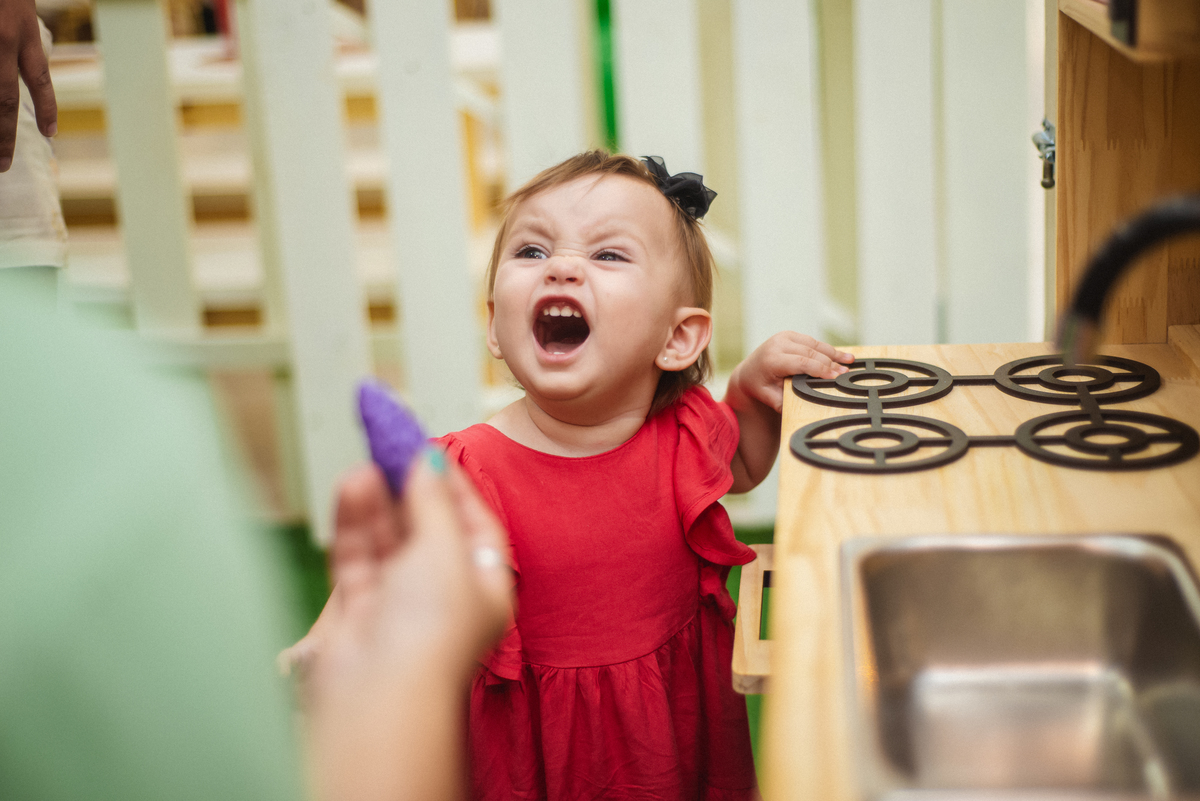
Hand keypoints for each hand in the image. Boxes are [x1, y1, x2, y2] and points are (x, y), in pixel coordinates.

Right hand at [0, 0, 55, 171]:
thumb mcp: (17, 5)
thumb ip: (15, 32)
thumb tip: (10, 60)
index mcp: (20, 29)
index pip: (37, 79)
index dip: (45, 109)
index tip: (49, 133)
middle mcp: (0, 39)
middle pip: (1, 101)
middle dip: (1, 138)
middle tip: (1, 167)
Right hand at [306, 453, 512, 800]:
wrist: (379, 694)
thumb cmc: (430, 627)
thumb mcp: (445, 547)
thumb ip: (433, 499)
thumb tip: (428, 459)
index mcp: (485, 586)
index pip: (475, 523)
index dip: (454, 484)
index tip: (430, 447)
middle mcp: (445, 595)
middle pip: (427, 527)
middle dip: (409, 485)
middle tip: (391, 440)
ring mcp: (400, 604)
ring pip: (388, 538)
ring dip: (378, 498)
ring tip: (367, 456)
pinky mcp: (360, 611)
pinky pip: (359, 555)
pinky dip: (355, 521)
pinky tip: (352, 486)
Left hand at [729, 331, 853, 413]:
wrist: (748, 372)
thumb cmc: (760, 387)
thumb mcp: (769, 397)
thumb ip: (783, 402)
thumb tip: (802, 408)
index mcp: (772, 359)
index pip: (802, 363)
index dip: (821, 369)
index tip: (836, 377)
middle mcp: (777, 344)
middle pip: (810, 353)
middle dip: (830, 363)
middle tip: (846, 373)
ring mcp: (783, 337)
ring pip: (814, 344)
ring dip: (833, 353)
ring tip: (850, 361)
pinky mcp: (789, 335)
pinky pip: (812, 341)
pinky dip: (826, 349)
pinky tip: (840, 355)